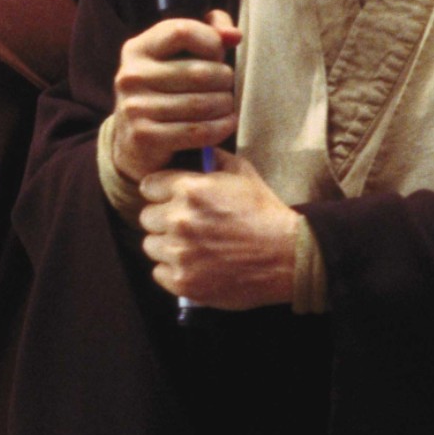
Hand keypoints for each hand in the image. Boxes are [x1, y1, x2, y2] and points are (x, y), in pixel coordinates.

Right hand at [110, 9, 242, 182]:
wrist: (134, 141)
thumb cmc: (166, 90)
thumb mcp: (179, 55)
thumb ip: (210, 34)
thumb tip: (234, 35)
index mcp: (137, 48)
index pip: (182, 32)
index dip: (211, 41)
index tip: (218, 55)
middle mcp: (131, 76)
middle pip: (198, 72)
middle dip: (224, 79)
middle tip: (227, 86)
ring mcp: (135, 108)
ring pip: (201, 103)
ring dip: (225, 105)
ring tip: (228, 105)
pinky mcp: (144, 137)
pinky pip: (197, 131)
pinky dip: (220, 127)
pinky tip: (227, 123)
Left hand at [140, 150, 299, 309]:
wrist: (287, 256)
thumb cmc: (265, 212)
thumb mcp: (243, 173)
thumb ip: (213, 159)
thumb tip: (194, 152)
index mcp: (189, 189)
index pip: (148, 186)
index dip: (161, 192)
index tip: (170, 199)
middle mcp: (179, 220)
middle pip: (146, 217)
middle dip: (163, 219)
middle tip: (186, 225)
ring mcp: (179, 253)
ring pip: (151, 245)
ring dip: (167, 245)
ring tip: (192, 247)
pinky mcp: (183, 282)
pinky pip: (158, 273)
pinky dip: (173, 270)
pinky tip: (195, 265)